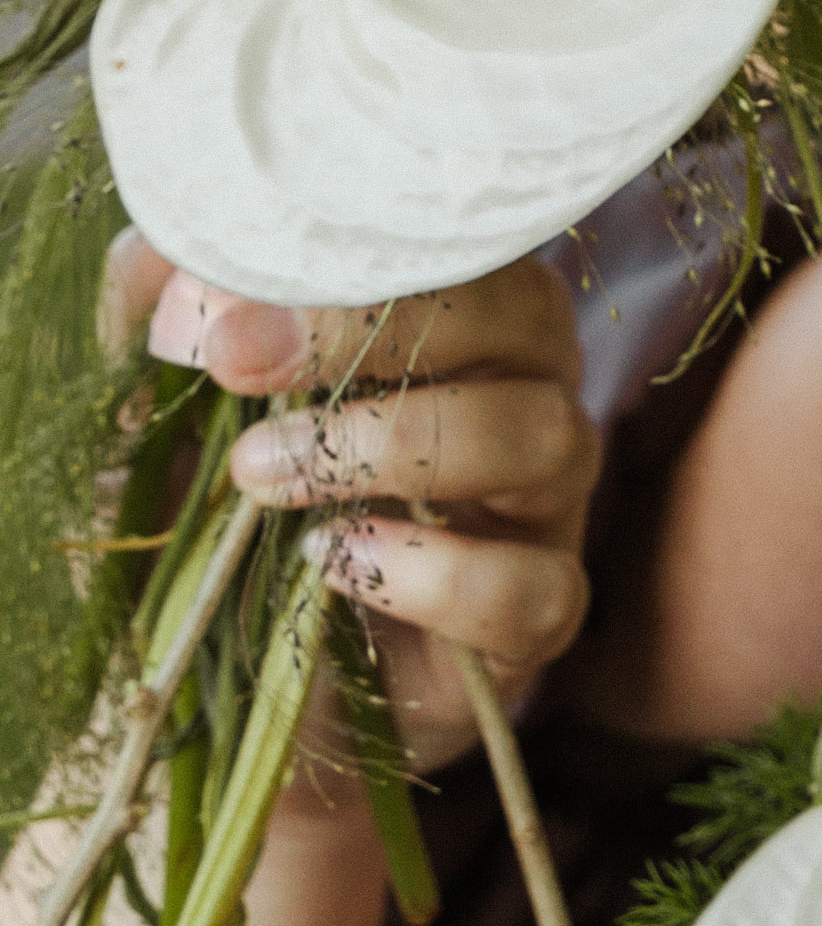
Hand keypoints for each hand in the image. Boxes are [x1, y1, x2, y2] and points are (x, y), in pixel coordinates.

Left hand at [107, 234, 601, 791]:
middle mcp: (521, 391)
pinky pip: (535, 587)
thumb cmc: (217, 510)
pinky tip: (335, 569)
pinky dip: (433, 575)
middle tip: (237, 371)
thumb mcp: (168, 402)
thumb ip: (168, 311)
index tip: (223, 315)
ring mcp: (541, 509)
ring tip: (265, 479)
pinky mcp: (534, 621)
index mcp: (453, 316)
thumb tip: (168, 259)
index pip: (460, 242)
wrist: (223, 683)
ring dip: (401, 446)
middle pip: (528, 314)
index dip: (350, 264)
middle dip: (380, 331)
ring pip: (548, 435)